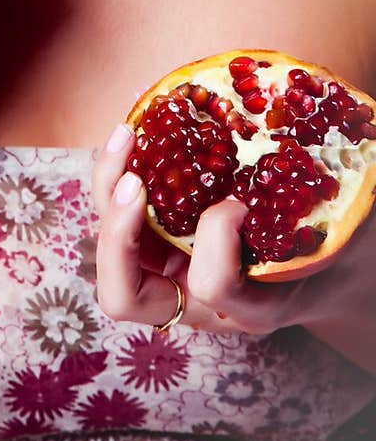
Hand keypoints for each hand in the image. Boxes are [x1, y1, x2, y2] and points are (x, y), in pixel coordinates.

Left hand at [91, 122, 314, 336]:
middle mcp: (194, 302)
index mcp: (245, 310)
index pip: (212, 287)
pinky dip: (120, 172)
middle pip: (123, 293)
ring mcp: (170, 273)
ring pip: (109, 247)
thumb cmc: (333, 251)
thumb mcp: (333, 240)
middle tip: (135, 181)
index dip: (219, 238)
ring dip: (108, 190)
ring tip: (127, 135)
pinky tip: (135, 131)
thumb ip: (309, 216)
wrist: (326, 267)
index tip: (240, 200)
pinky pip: (121, 212)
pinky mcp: (158, 242)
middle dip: (118, 236)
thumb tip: (300, 163)